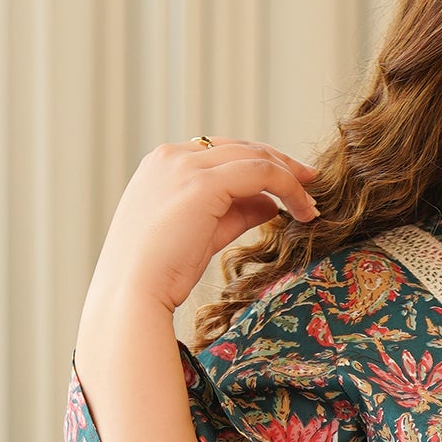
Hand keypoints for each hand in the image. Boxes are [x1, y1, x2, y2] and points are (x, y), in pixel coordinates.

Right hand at [79, 136, 319, 333]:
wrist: (131, 294)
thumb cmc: (159, 275)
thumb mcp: (201, 235)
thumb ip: (234, 213)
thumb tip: (270, 204)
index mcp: (162, 165)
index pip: (219, 152)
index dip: (256, 164)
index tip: (286, 183)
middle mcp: (171, 157)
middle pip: (239, 147)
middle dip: (279, 163)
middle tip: (311, 183)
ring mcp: (185, 166)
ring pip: (253, 156)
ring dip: (289, 176)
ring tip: (311, 203)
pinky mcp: (203, 184)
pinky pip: (260, 172)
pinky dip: (288, 187)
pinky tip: (302, 209)